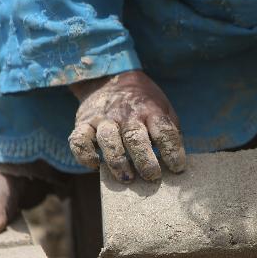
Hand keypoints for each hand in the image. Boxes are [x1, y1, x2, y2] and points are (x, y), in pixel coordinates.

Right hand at [69, 71, 185, 181]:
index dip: (172, 150)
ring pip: (108, 140)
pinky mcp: (83, 123)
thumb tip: (177, 160)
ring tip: (127, 178)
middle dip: (145, 160)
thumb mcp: (163, 108)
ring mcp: (103, 118)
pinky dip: (85, 155)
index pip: (164, 130)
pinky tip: (96, 165)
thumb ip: (170, 131)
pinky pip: (79, 140)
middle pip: (135, 137)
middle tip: (152, 176)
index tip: (177, 168)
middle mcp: (126, 114)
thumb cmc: (142, 103)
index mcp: (150, 110)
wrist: (109, 79)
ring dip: (117, 161)